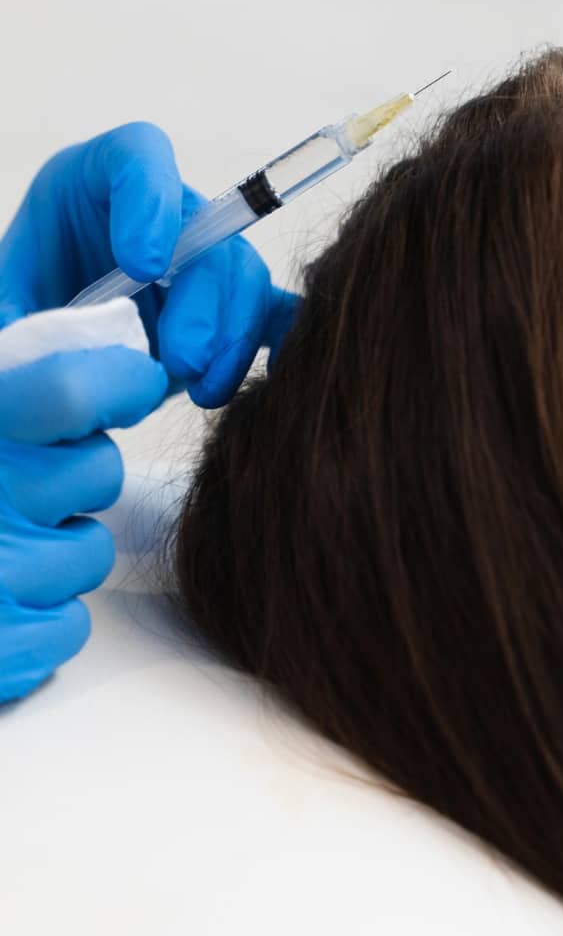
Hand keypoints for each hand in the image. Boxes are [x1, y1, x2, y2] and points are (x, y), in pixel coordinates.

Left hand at [0, 122, 299, 407]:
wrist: (39, 346)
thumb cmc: (15, 314)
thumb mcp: (1, 305)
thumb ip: (17, 323)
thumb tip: (64, 360)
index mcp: (91, 180)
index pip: (138, 154)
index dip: (150, 202)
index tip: (141, 267)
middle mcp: (156, 211)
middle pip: (205, 228)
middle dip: (202, 299)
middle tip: (182, 360)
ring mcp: (197, 258)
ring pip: (242, 274)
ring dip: (233, 336)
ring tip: (200, 390)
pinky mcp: (224, 307)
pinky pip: (270, 311)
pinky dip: (271, 343)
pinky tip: (259, 378)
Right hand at [0, 345, 164, 702]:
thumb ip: (12, 384)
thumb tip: (105, 353)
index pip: (72, 389)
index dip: (115, 382)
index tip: (132, 383)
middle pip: (97, 471)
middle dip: (73, 477)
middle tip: (22, 484)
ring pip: (90, 551)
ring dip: (57, 551)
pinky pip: (70, 626)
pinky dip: (42, 621)